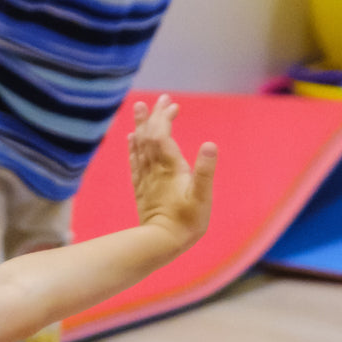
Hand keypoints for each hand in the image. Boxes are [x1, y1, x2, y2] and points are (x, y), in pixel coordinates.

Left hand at [128, 95, 214, 249]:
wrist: (161, 243)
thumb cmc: (187, 222)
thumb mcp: (202, 197)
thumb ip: (205, 171)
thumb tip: (210, 144)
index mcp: (170, 167)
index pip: (162, 134)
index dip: (164, 117)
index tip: (170, 103)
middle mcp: (155, 169)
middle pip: (150, 136)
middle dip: (154, 115)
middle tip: (162, 98)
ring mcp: (146, 178)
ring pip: (140, 146)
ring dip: (141, 125)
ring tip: (139, 107)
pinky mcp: (142, 188)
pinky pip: (135, 162)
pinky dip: (134, 146)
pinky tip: (131, 138)